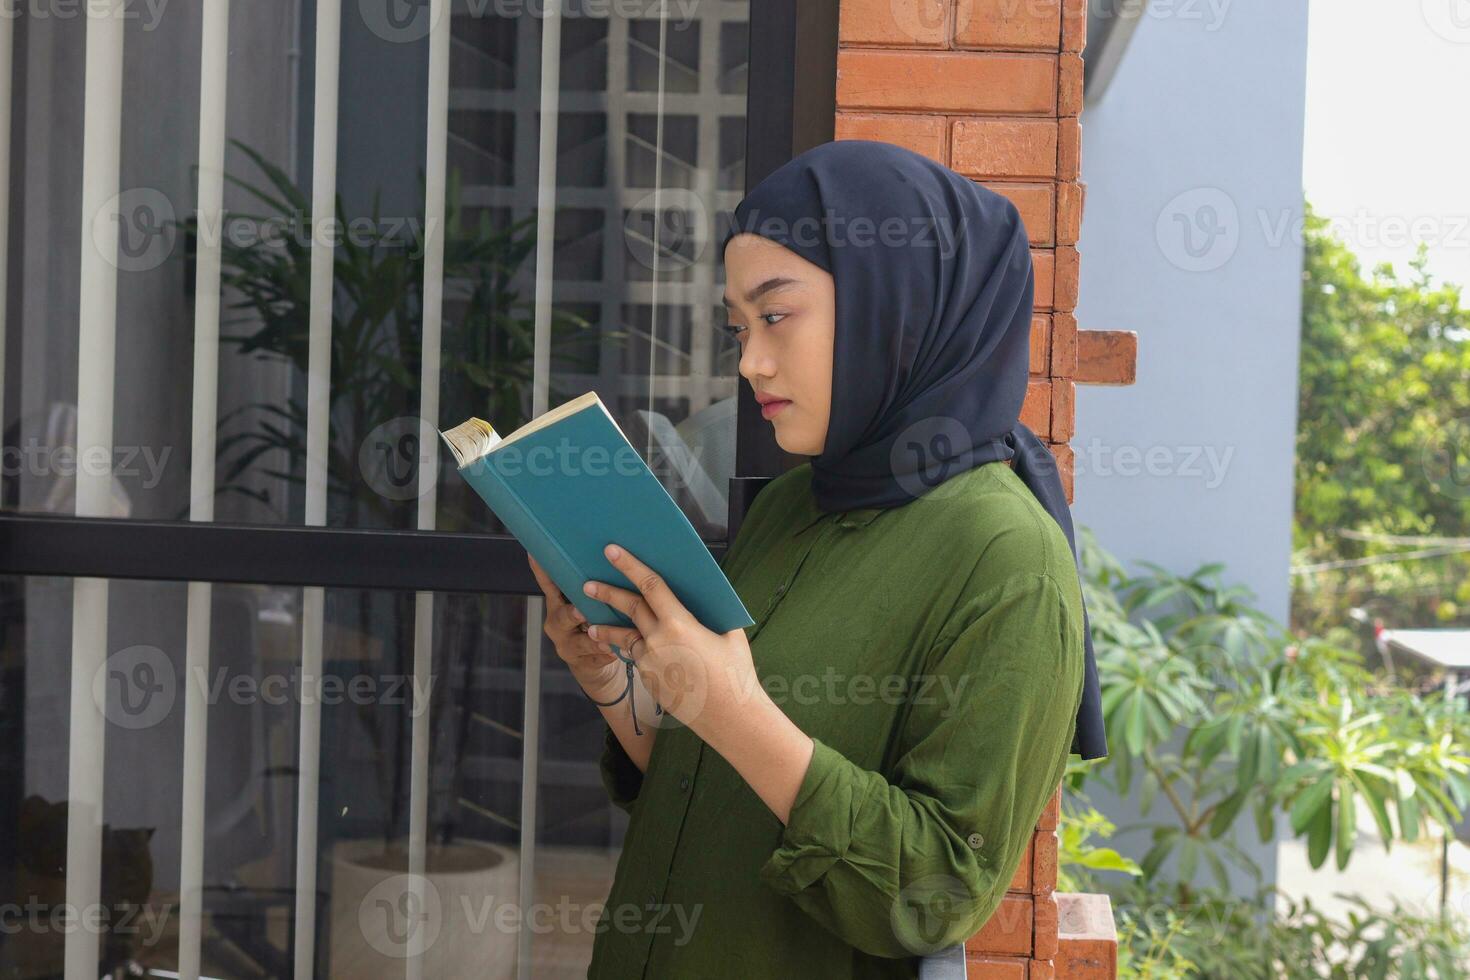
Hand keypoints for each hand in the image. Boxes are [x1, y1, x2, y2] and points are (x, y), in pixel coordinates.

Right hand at [527, 553, 625, 699]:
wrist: (595, 662)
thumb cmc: (594, 623)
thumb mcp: (587, 602)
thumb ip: (591, 585)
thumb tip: (609, 553)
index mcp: (558, 605)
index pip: (548, 585)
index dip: (541, 571)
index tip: (535, 555)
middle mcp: (558, 624)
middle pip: (561, 617)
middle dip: (572, 614)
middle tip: (580, 611)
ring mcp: (568, 645)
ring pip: (580, 641)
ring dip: (593, 638)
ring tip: (605, 638)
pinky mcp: (581, 662)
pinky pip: (594, 658)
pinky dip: (606, 654)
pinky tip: (616, 651)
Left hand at [580, 542, 763, 743]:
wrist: (730, 717)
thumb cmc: (735, 672)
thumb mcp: (728, 633)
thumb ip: (709, 614)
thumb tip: (699, 597)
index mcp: (679, 623)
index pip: (650, 586)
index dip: (630, 566)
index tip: (612, 551)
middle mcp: (658, 641)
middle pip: (628, 608)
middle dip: (606, 593)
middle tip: (587, 584)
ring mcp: (650, 663)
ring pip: (625, 638)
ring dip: (606, 629)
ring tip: (591, 625)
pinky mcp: (648, 680)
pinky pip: (637, 659)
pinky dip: (631, 651)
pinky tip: (626, 650)